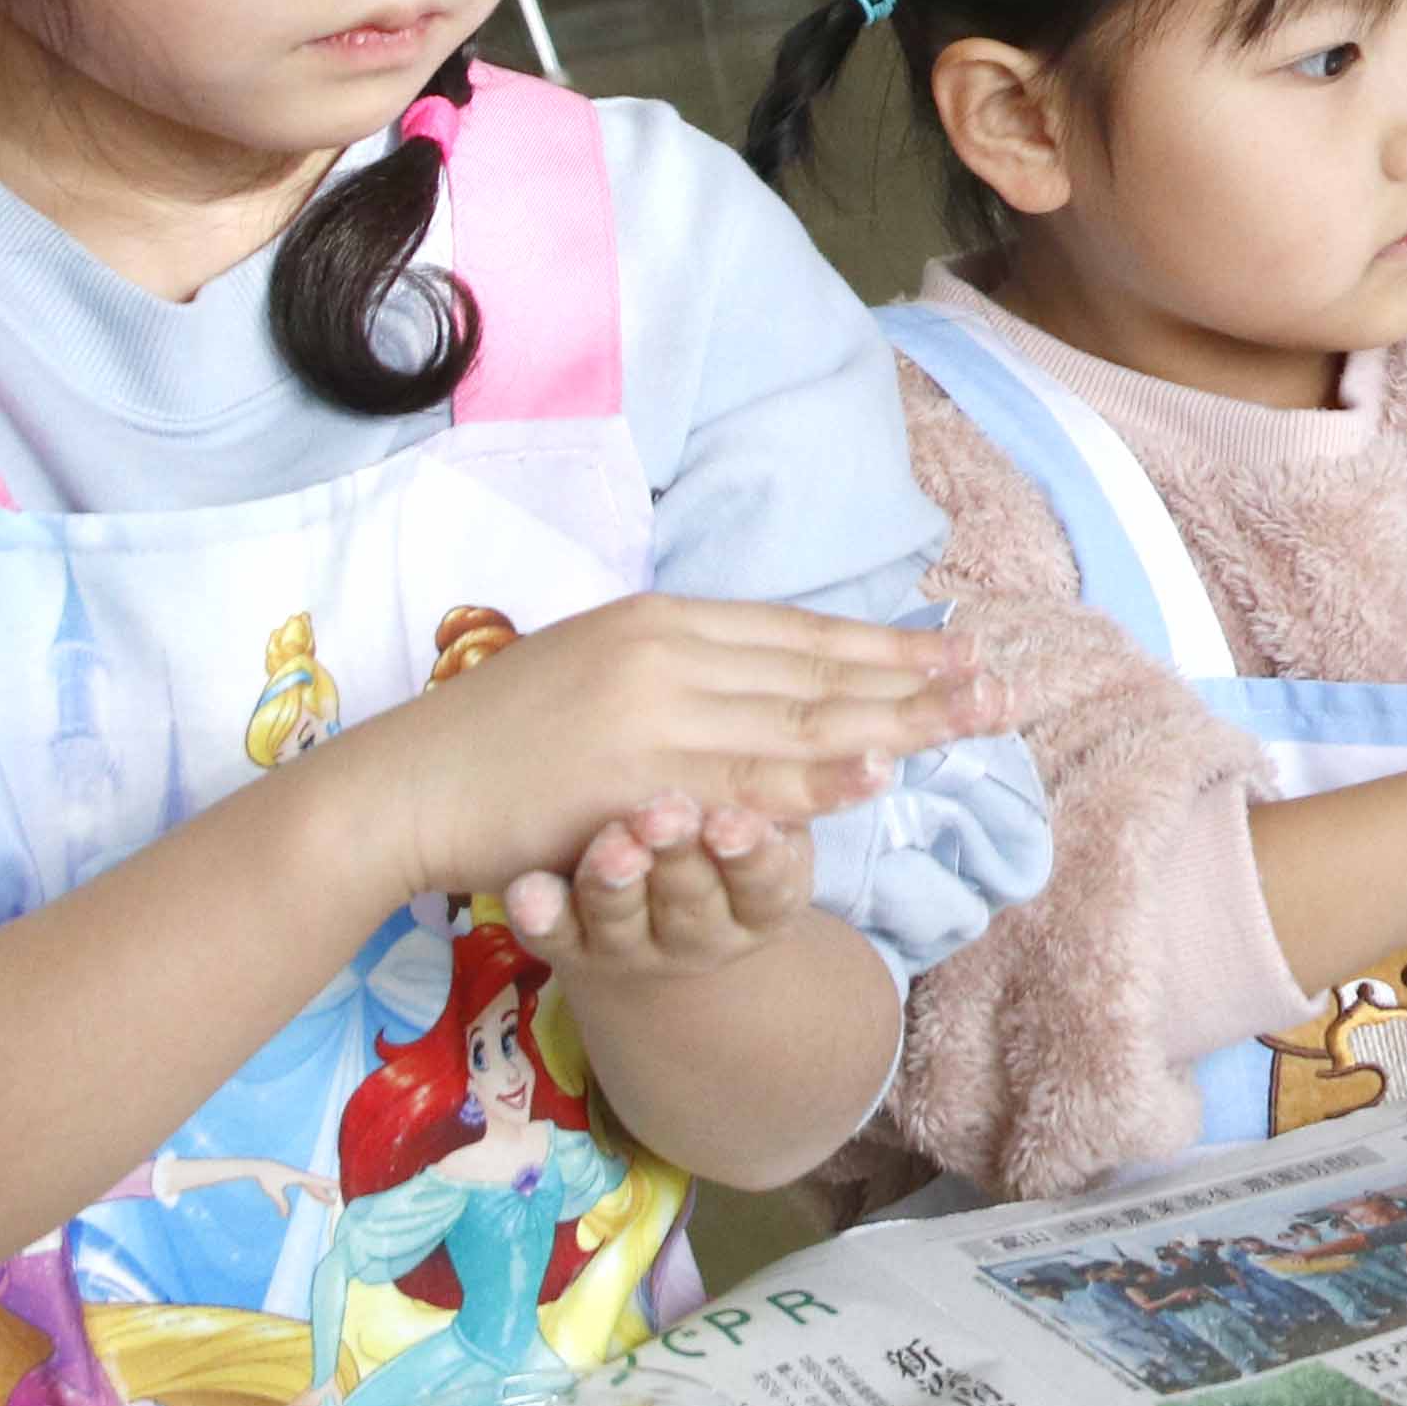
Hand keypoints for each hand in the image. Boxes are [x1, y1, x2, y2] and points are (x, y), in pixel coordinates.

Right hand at [325, 596, 1007, 911]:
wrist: (403, 785)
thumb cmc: (495, 742)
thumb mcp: (597, 675)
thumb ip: (679, 672)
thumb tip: (758, 675)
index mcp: (661, 621)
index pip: (799, 633)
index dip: (884, 645)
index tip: (957, 652)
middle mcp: (666, 651)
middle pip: (817, 670)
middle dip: (917, 681)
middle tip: (1003, 687)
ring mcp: (649, 711)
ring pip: (796, 722)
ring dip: (893, 725)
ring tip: (970, 725)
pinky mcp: (629, 775)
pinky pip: (741, 783)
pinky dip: (813, 783)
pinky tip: (874, 782)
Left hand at [509, 792, 822, 969]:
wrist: (642, 902)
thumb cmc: (725, 829)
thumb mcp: (775, 814)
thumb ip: (800, 771)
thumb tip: (876, 707)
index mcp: (761, 905)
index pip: (769, 882)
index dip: (760, 851)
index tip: (740, 821)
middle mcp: (698, 932)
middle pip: (697, 898)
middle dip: (687, 855)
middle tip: (672, 815)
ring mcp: (628, 940)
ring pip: (623, 919)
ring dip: (619, 880)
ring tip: (615, 842)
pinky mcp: (567, 942)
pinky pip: (551, 935)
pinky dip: (542, 913)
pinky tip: (524, 893)